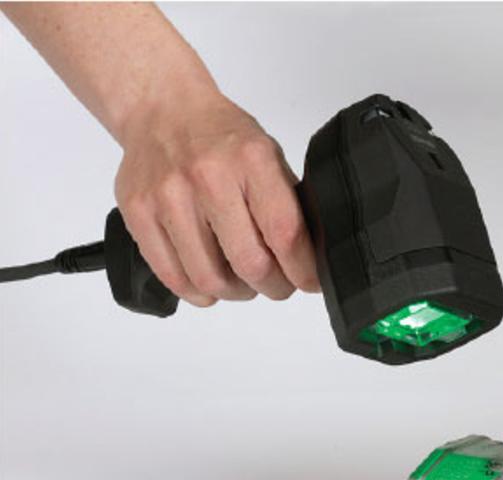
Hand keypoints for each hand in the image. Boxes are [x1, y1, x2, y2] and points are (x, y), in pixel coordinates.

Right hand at [114, 92, 318, 306]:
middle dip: (273, 287)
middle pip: (249, 263)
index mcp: (251, 160)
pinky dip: (198, 292)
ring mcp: (168, 196)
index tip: (308, 281)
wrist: (162, 109)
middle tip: (278, 285)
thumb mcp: (268, 154)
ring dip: (236, 293)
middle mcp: (209, 177)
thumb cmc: (220, 135)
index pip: (285, 233)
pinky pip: (172, 276)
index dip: (302, 270)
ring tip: (244, 284)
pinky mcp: (138, 213)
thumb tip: (307, 256)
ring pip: (209, 279)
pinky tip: (211, 284)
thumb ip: (287, 202)